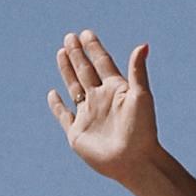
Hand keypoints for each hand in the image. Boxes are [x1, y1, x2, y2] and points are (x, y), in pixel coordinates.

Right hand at [49, 31, 159, 180]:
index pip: (102, 63)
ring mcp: (88, 115)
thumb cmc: (142, 130)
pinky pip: (64, 116)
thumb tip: (143, 45)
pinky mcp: (77, 133)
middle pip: (85, 71)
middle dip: (77, 54)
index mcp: (116, 90)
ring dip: (67, 71)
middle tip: (69, 37)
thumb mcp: (141, 97)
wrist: (135, 161)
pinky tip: (53, 93)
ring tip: (61, 52)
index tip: (86, 33)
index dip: (94, 48)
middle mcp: (100, 100)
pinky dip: (57, 105)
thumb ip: (138, 71)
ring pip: (74, 87)